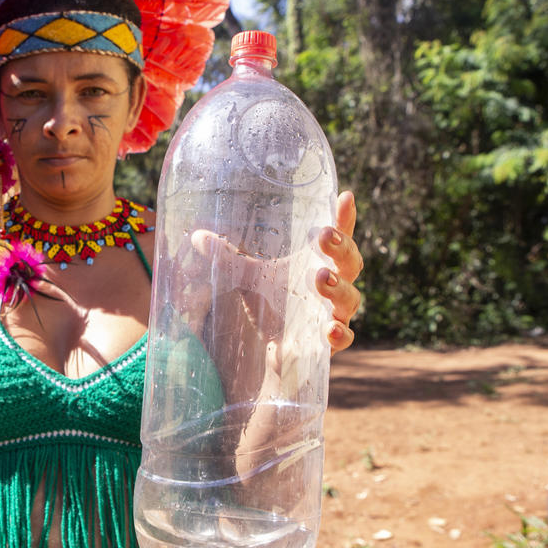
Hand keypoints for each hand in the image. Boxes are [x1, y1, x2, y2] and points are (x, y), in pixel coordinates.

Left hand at [169, 189, 363, 395]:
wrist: (267, 351)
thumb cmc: (269, 303)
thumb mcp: (247, 277)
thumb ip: (226, 257)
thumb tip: (196, 236)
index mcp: (317, 262)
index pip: (337, 236)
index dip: (344, 217)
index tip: (344, 196)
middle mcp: (332, 286)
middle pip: (350, 263)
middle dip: (341, 248)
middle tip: (325, 237)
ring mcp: (333, 314)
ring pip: (350, 299)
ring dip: (338, 288)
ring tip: (321, 278)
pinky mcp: (327, 344)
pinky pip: (343, 338)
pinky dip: (338, 333)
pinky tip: (328, 329)